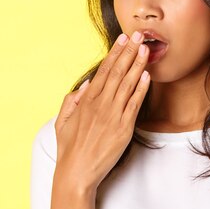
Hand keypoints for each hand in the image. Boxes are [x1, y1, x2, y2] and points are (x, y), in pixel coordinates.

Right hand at [53, 31, 150, 193]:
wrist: (76, 172)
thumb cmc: (69, 148)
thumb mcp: (62, 121)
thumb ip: (71, 100)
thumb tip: (85, 84)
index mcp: (86, 101)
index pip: (103, 70)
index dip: (115, 53)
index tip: (123, 39)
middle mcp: (100, 105)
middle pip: (117, 72)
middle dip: (130, 52)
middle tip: (140, 36)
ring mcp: (113, 115)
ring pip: (127, 84)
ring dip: (138, 65)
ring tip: (146, 50)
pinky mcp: (123, 128)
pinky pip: (134, 104)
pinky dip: (141, 89)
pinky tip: (147, 76)